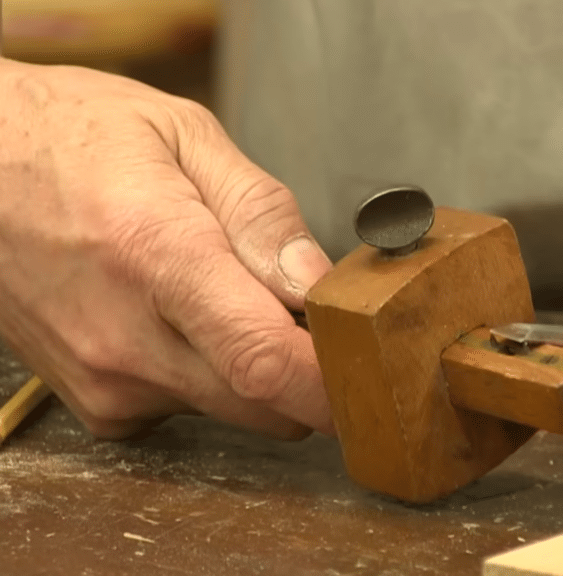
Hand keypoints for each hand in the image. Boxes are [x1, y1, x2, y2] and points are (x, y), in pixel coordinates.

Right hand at [0, 59, 333, 438]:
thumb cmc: (69, 138)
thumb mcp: (182, 136)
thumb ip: (262, 215)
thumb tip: (317, 283)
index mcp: (157, 255)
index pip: (268, 362)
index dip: (338, 384)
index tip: (375, 369)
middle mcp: (126, 337)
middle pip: (267, 406)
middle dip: (313, 372)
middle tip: (311, 313)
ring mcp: (104, 380)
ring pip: (235, 410)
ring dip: (261, 370)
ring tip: (230, 295)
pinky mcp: (95, 402)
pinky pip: (189, 409)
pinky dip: (211, 375)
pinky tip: (183, 319)